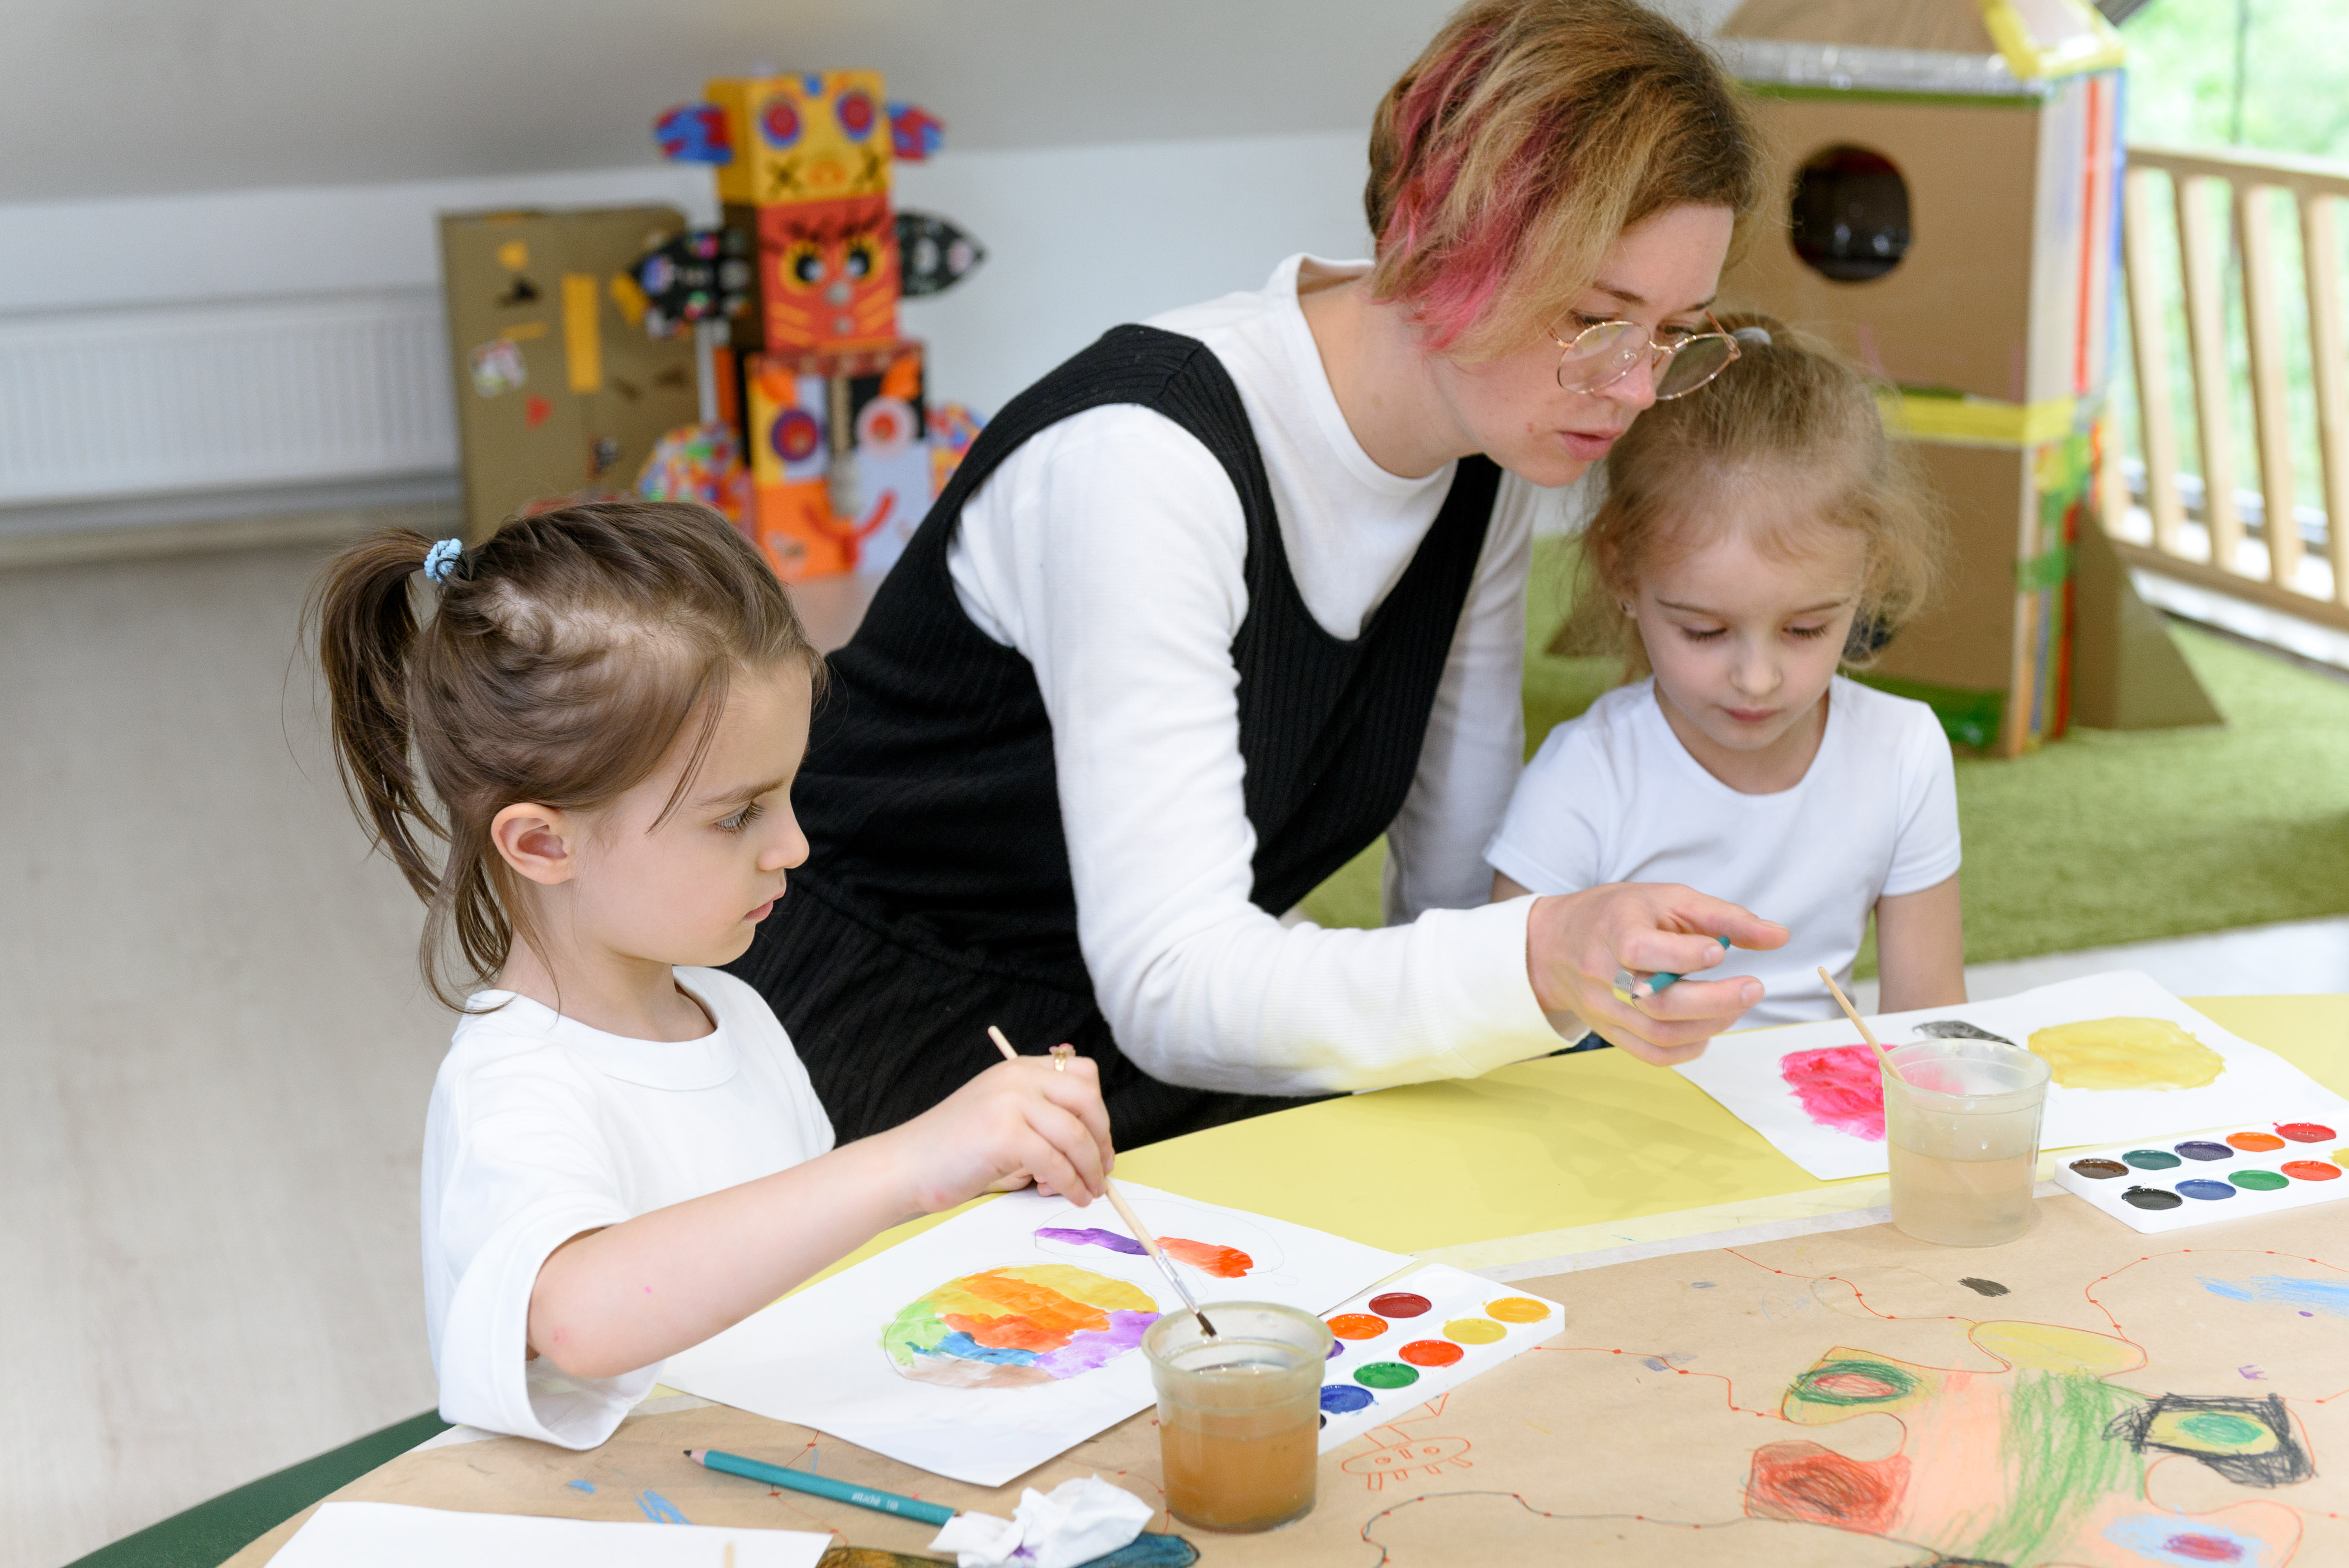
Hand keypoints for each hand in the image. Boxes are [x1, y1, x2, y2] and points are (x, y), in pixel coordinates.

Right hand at [884, 1056, 1114, 1214]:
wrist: (905, 1165)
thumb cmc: (952, 1150)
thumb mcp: (999, 1113)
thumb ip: (1037, 1114)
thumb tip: (1091, 1144)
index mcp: (1018, 1069)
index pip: (1083, 1073)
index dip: (1099, 1111)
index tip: (1100, 1143)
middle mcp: (1018, 1077)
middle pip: (1088, 1100)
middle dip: (1103, 1139)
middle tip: (1102, 1170)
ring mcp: (1011, 1103)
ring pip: (1076, 1135)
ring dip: (1091, 1170)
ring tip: (1090, 1192)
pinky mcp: (1006, 1134)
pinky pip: (1057, 1162)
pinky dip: (1071, 1184)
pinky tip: (1071, 1196)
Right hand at [1525, 883, 1787, 1065]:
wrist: (1554, 945)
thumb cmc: (1619, 916)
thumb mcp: (1667, 899)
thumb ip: (1723, 917)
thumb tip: (1779, 936)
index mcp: (1613, 931)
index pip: (1641, 951)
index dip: (1684, 955)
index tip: (1719, 951)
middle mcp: (1603, 975)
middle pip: (1658, 1003)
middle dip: (1715, 1000)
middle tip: (1753, 987)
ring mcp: (1605, 1010)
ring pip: (1661, 1034)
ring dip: (1711, 1024)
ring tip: (1736, 1002)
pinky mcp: (1610, 1033)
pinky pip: (1654, 1055)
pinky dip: (1690, 1047)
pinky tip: (1708, 1026)